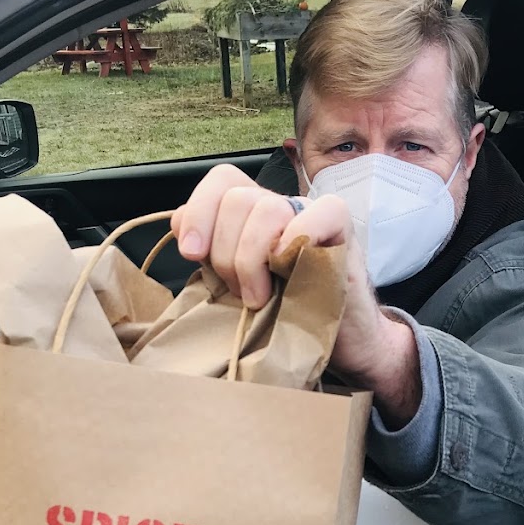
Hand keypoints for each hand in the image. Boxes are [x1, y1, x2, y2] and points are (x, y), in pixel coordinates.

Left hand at [171, 164, 421, 423]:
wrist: (344, 343)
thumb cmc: (289, 318)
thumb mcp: (238, 286)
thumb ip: (210, 253)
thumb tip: (180, 222)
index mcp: (253, 214)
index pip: (222, 181)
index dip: (199, 212)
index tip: (193, 254)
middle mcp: (282, 206)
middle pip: (237, 197)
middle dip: (225, 252)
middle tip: (239, 291)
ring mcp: (312, 214)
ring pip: (265, 208)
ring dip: (252, 258)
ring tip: (260, 296)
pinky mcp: (343, 228)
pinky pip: (317, 214)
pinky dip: (297, 239)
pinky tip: (291, 270)